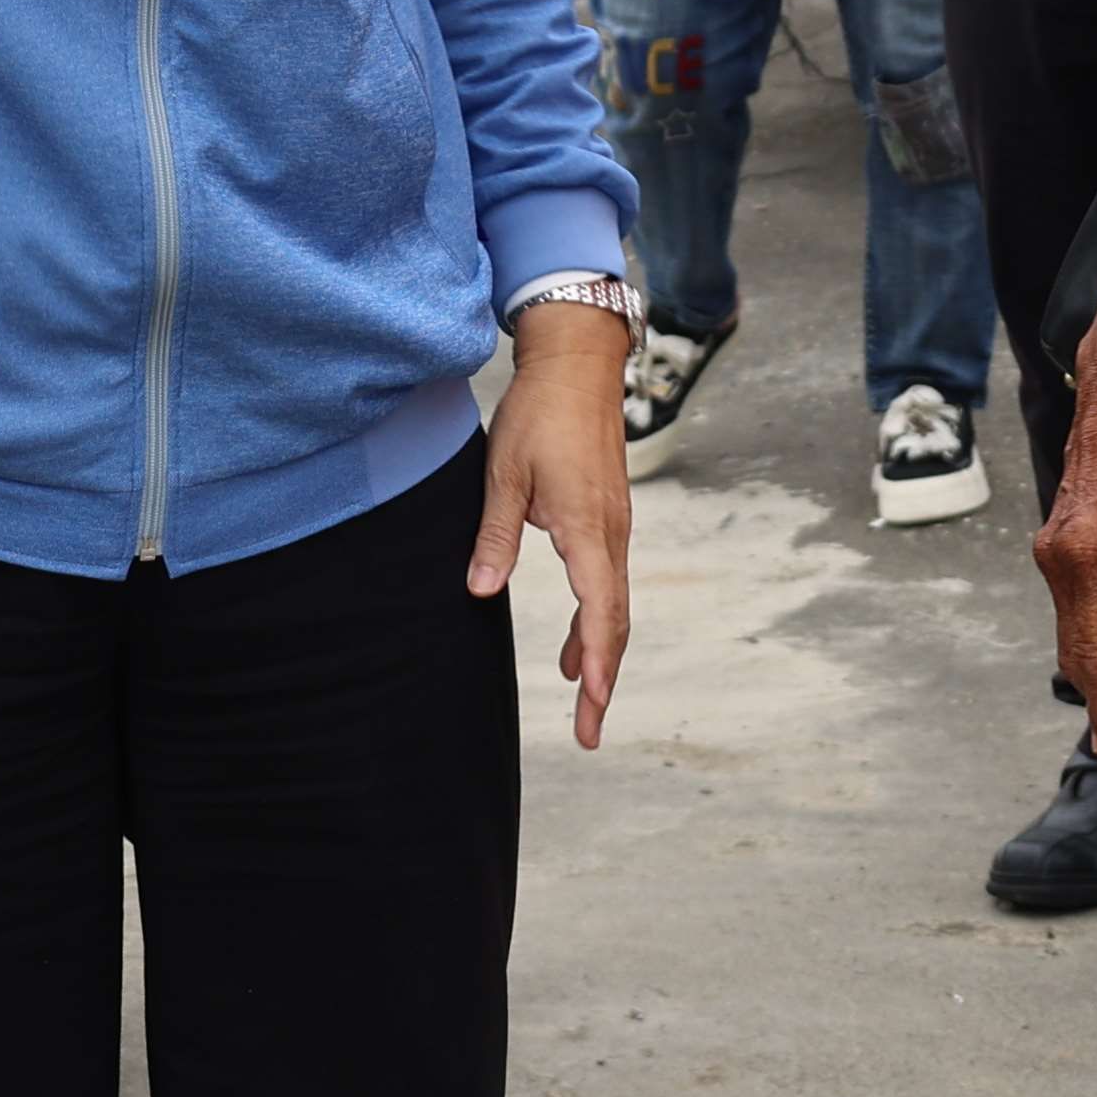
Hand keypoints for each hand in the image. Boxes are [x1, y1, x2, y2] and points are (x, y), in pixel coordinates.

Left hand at [475, 302, 635, 747]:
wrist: (577, 364)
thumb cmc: (539, 413)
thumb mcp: (504, 474)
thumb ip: (495, 535)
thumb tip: (480, 590)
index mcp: (587, 528)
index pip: (600, 611)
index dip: (598, 662)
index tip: (592, 703)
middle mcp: (611, 535)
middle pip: (615, 621)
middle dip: (605, 679)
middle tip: (589, 732)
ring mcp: (614, 527)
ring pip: (613, 604)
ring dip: (599, 652)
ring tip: (580, 698)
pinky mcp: (607, 518)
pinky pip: (606, 582)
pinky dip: (595, 620)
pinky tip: (576, 646)